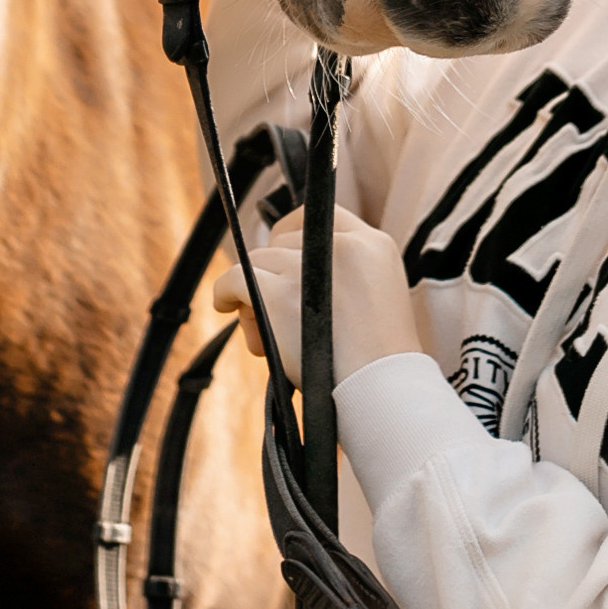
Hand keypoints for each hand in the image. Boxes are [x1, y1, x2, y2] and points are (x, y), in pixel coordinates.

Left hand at [212, 205, 424, 382]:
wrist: (383, 391)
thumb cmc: (378, 361)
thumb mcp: (376, 296)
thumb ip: (341, 274)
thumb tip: (280, 266)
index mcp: (373, 243)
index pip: (319, 217)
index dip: (294, 240)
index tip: (286, 264)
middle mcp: (343, 245)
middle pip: (285, 241)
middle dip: (275, 272)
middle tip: (276, 312)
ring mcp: (310, 267)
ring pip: (260, 260)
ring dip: (254, 293)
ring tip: (264, 333)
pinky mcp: (282, 294)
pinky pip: (235, 278)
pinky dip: (224, 292)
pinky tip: (225, 306)